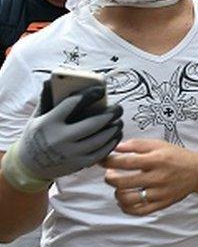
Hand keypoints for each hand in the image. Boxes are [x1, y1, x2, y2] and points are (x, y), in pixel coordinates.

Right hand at [1, 82, 122, 192]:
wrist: (28, 167)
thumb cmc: (36, 136)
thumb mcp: (37, 117)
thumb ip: (47, 99)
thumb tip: (52, 80)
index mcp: (48, 123)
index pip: (71, 105)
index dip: (88, 95)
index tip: (100, 89)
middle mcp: (59, 139)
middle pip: (92, 124)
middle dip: (109, 114)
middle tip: (118, 108)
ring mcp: (70, 153)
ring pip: (100, 139)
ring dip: (114, 129)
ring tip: (119, 121)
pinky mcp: (78, 164)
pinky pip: (100, 153)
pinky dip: (111, 143)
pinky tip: (116, 135)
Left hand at [102, 139, 197, 215]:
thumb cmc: (176, 156)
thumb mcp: (158, 144)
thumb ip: (136, 145)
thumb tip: (116, 148)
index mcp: (156, 160)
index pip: (125, 162)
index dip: (108, 162)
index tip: (102, 160)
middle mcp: (157, 177)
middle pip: (122, 182)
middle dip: (109, 178)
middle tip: (110, 173)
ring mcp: (159, 193)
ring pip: (127, 199)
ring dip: (117, 193)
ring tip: (120, 187)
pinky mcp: (161, 204)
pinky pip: (138, 211)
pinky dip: (126, 207)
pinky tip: (125, 199)